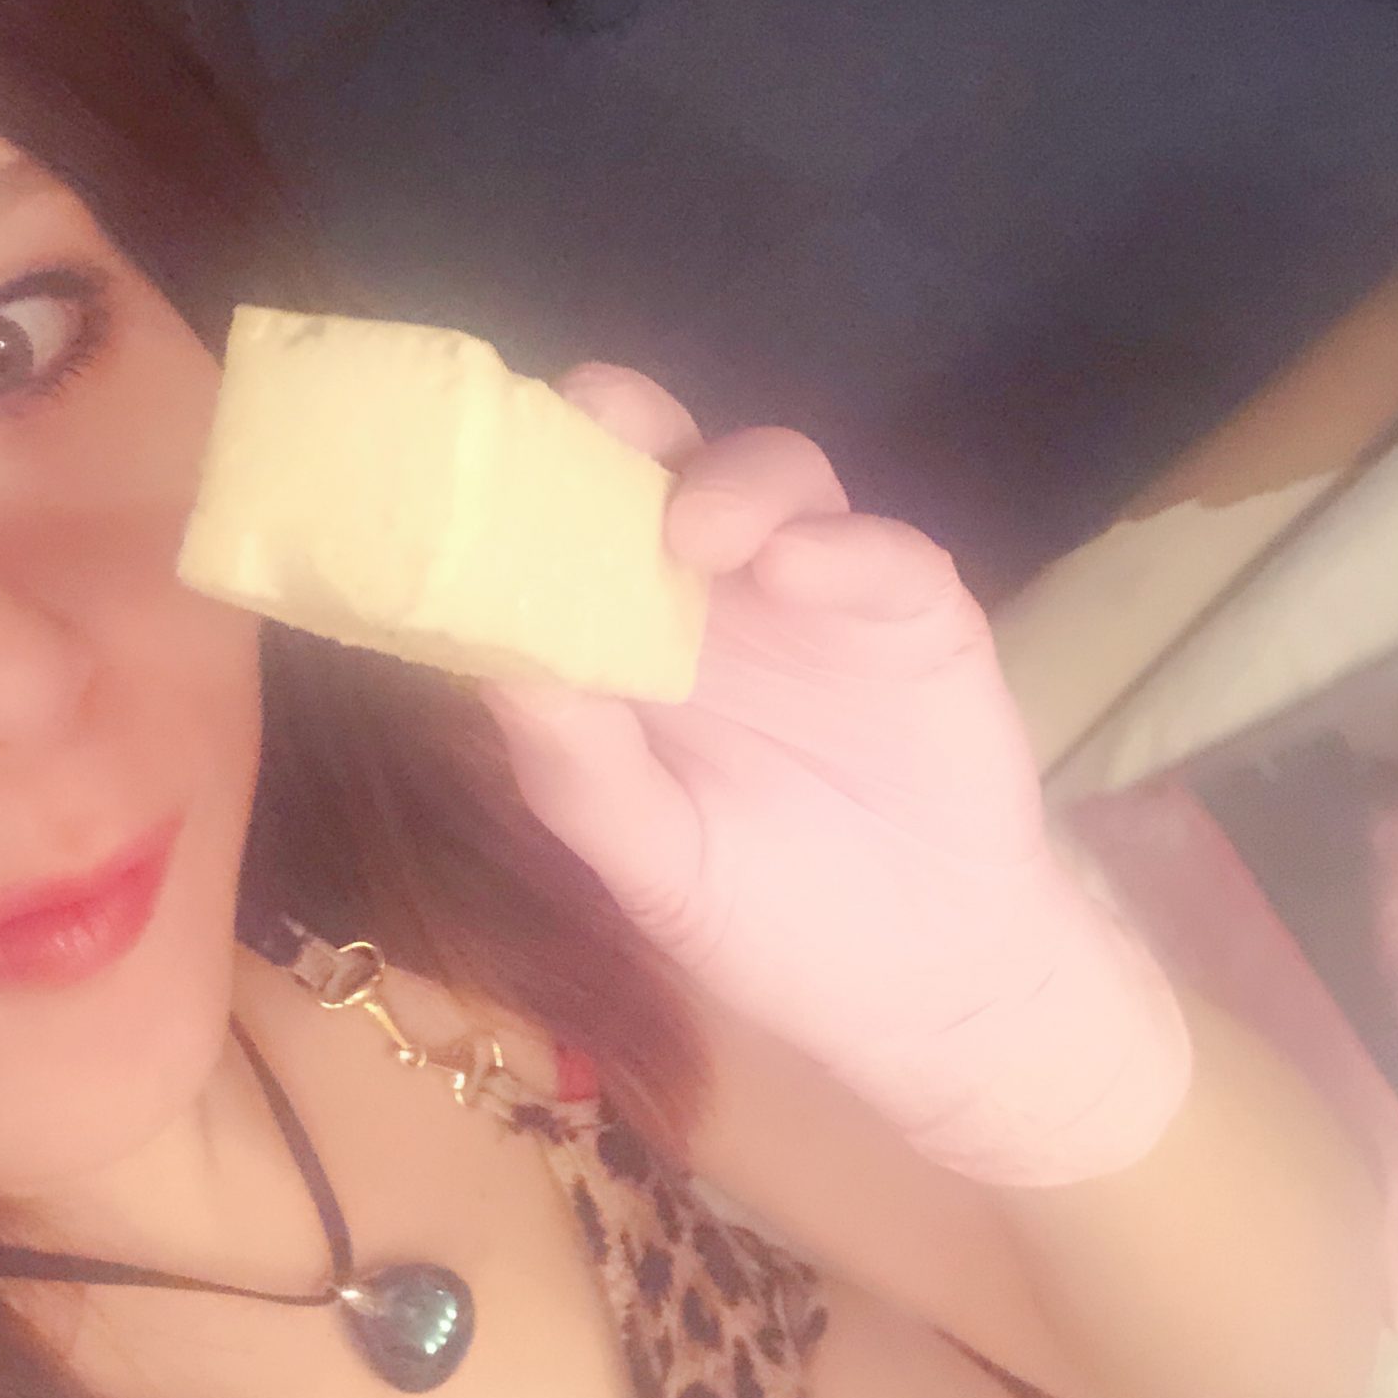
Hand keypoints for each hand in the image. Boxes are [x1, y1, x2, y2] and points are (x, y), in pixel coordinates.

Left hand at [482, 367, 1189, 1182]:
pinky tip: (792, 569)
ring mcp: (820, 591)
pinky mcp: (918, 615)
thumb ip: (578, 768)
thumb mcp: (651, 861)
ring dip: (730, 484)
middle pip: (668, 459)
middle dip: (623, 420)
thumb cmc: (763, 917)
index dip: (527, 471)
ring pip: (779, 477)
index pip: (568, 519)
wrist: (921, 982)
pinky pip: (886, 555)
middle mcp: (717, 590)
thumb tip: (494, 668)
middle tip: (586, 415)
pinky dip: (840, 549)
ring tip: (692, 531)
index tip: (475, 450)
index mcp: (628, 631)